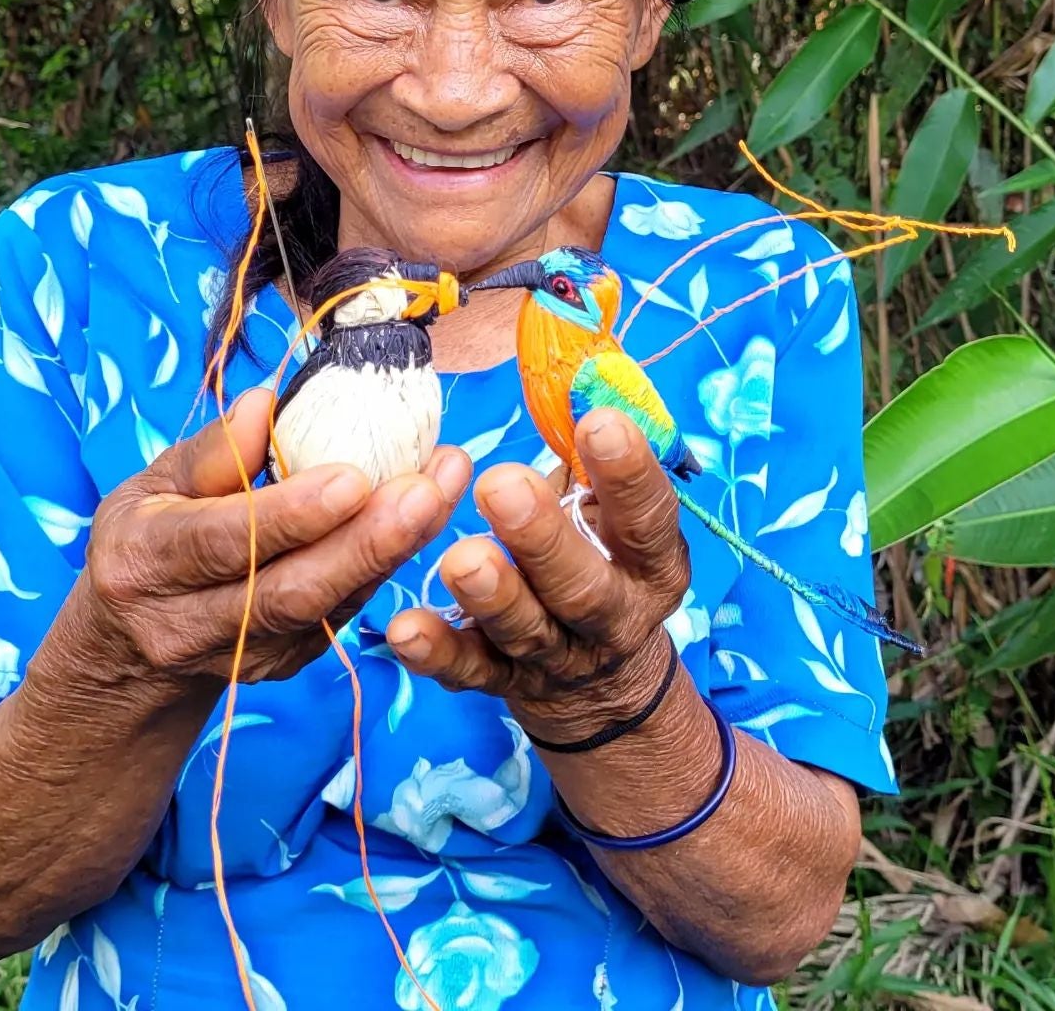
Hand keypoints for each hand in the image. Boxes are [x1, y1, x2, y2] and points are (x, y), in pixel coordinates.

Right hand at [86, 389, 471, 685]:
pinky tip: (426, 517)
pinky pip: (342, 616)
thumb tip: (265, 404)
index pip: (224, 542)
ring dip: (392, 550)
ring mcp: (242, 656)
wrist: (129, 651)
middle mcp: (188, 623)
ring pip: (326, 609)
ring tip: (443, 489)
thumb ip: (211, 452)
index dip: (291, 515)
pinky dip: (386, 567)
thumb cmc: (147, 541)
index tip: (354, 477)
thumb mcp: (153, 486)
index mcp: (145, 561)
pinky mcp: (283, 665)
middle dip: (365, 542)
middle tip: (425, 490)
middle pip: (289, 592)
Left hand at [385, 407, 689, 743]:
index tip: (598, 422)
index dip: (628, 474)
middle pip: (582, 586)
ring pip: (526, 630)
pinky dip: (437, 653)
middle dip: (543, 537)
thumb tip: (572, 370)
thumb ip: (591, 460)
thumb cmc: (599, 558)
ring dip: (493, 596)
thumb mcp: (612, 514)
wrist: (603, 683)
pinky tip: (404, 629)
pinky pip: (468, 671)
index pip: (648, 519)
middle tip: (502, 486)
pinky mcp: (504, 683)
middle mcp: (613, 616)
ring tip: (461, 559)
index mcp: (650, 564)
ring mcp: (557, 656)